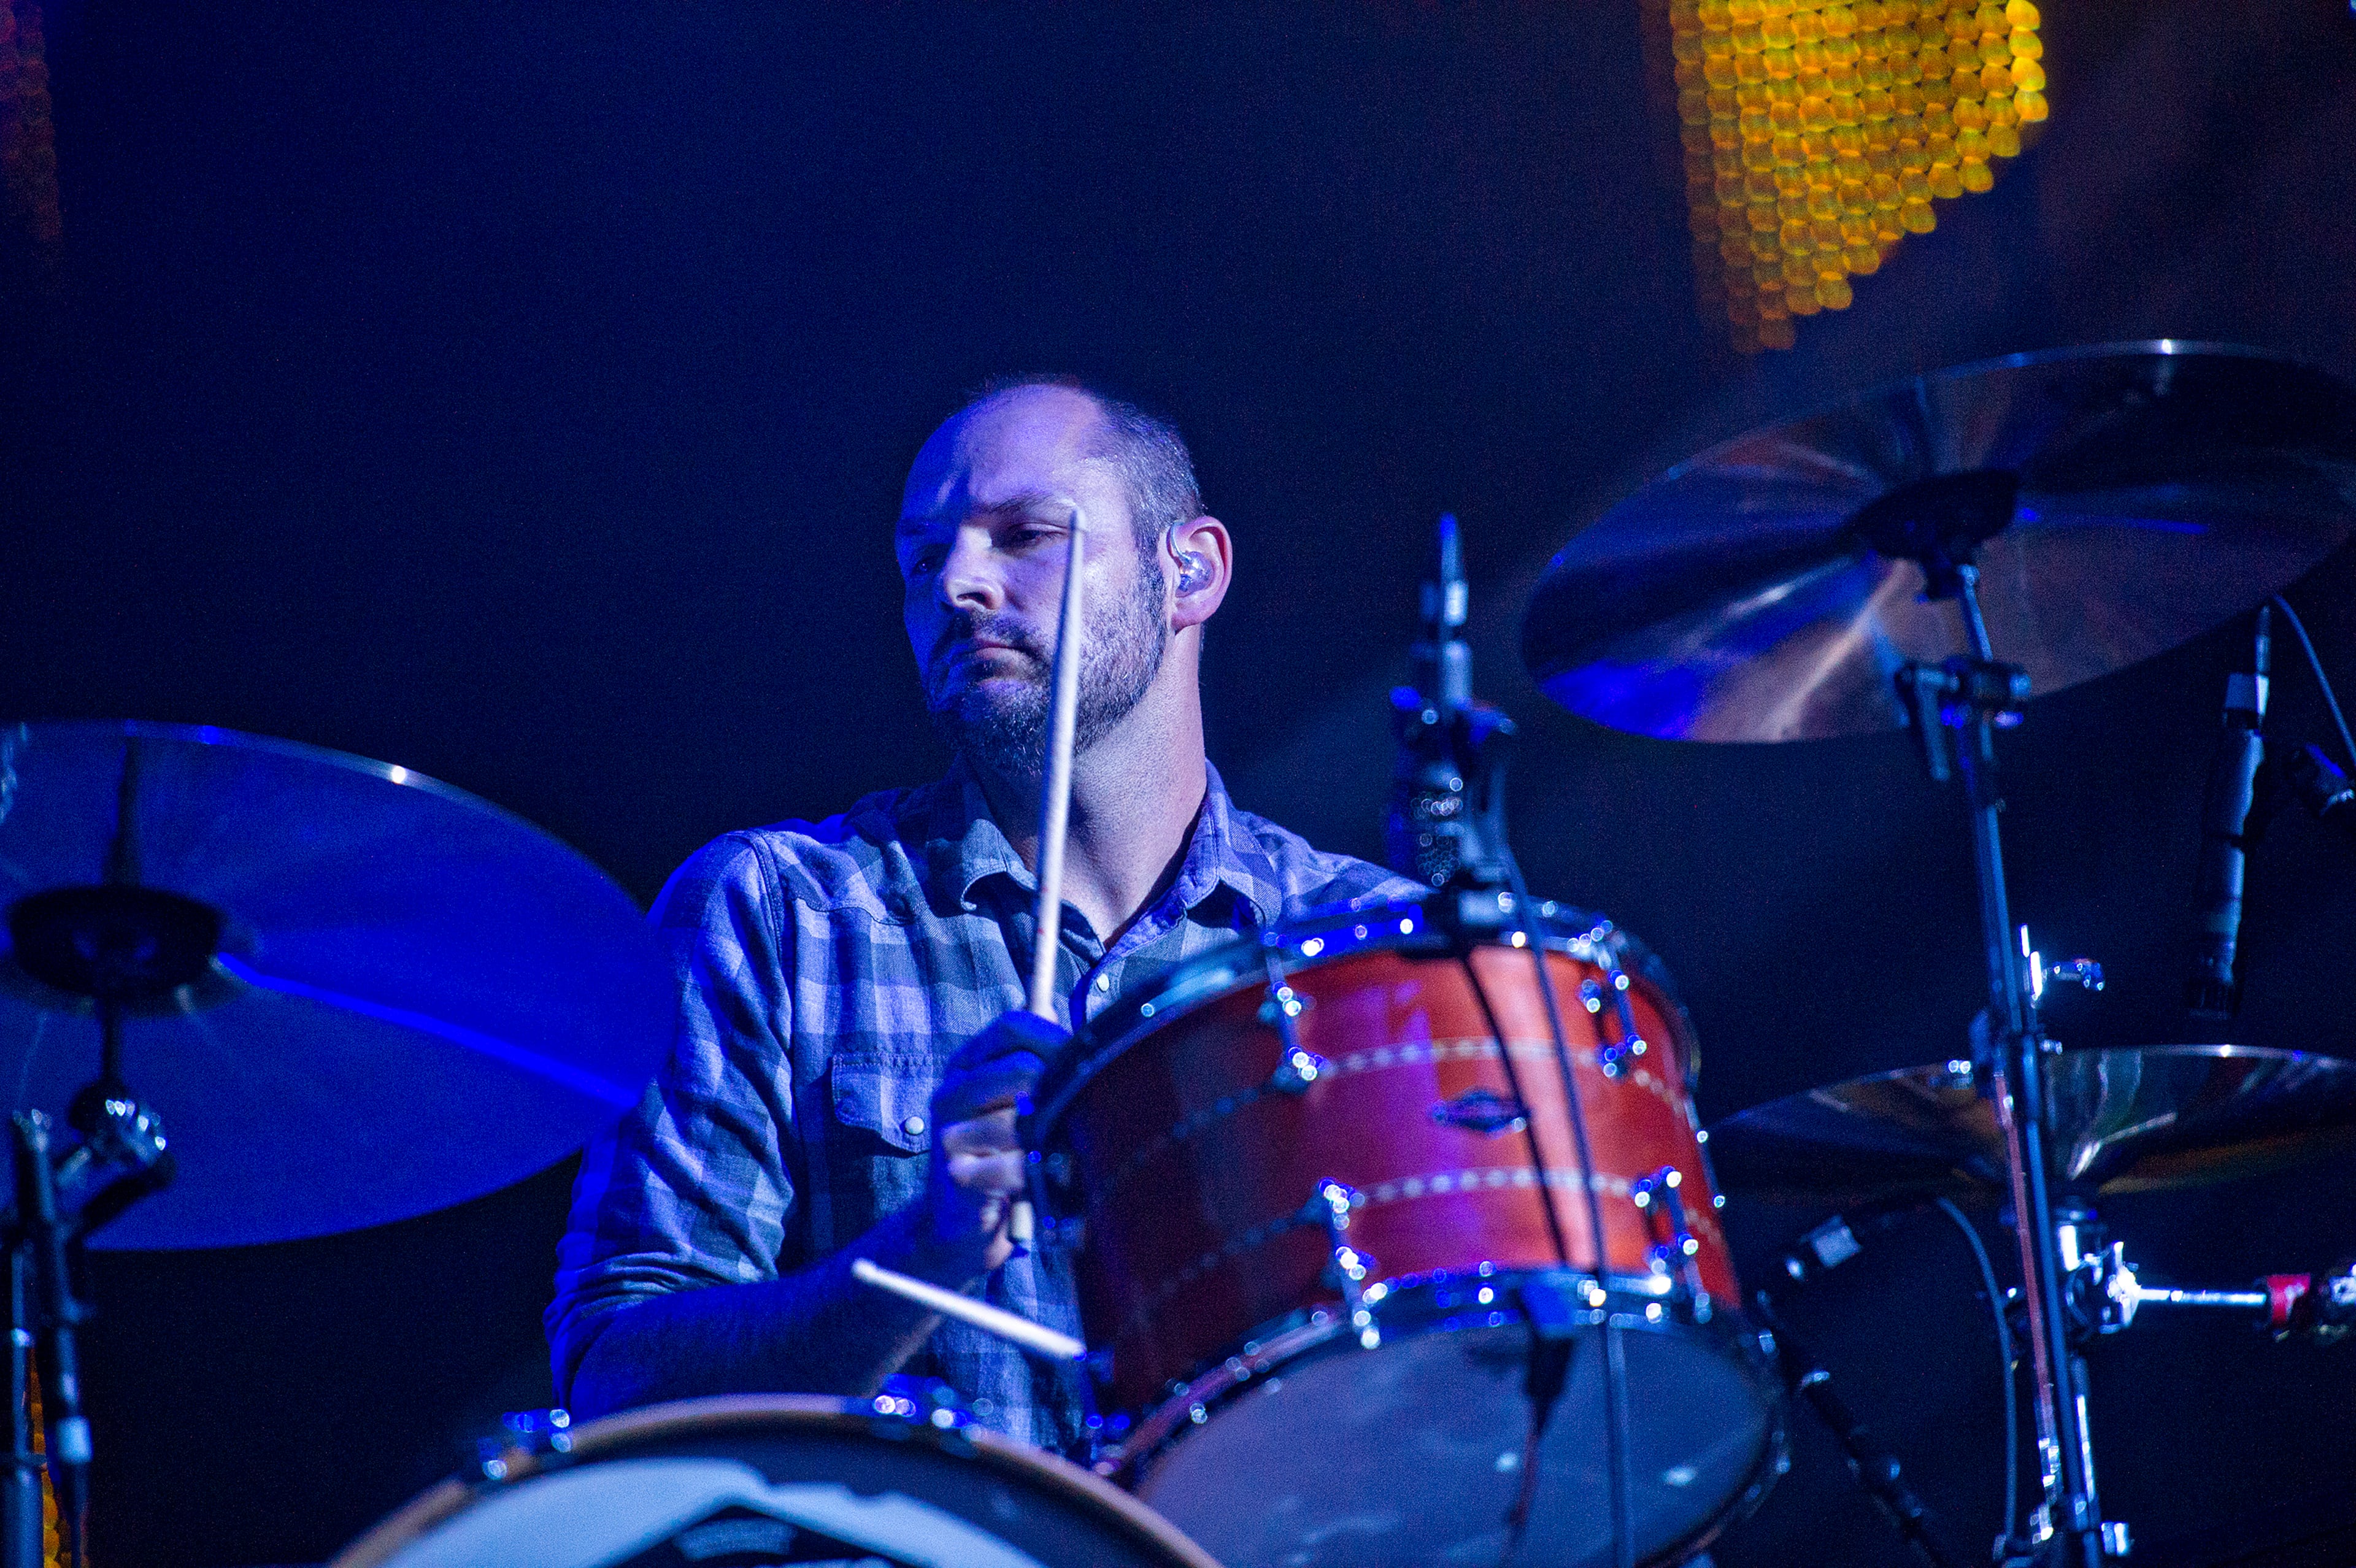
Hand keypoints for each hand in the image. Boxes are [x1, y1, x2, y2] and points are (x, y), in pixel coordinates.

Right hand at [922, 1010, 1067, 1277]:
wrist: (961, 1223)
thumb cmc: (1002, 1155)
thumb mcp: (1016, 1103)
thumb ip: (1036, 1060)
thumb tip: (1067, 1016)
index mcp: (968, 1064)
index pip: (1013, 1026)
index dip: (1055, 1037)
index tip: (1086, 1059)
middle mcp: (951, 1091)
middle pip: (1021, 1067)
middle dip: (1059, 1091)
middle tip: (1079, 1117)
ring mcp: (948, 1132)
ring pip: (1022, 1119)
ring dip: (1051, 1140)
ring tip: (1059, 1154)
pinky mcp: (954, 1174)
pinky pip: (1015, 1165)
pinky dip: (1037, 1175)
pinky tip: (1040, 1181)